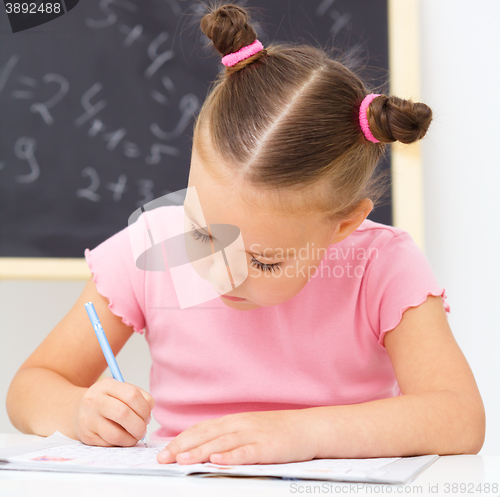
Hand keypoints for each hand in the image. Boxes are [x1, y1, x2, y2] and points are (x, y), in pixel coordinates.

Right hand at [72, 377, 154, 446]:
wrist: (77, 409)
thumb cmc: (106, 399)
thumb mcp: (120, 389)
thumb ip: (138, 396)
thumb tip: (149, 411)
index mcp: (106, 385)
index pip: (132, 395)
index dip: (145, 408)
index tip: (148, 415)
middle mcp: (94, 401)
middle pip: (123, 414)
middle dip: (139, 425)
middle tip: (143, 428)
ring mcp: (88, 419)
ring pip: (116, 434)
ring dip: (131, 438)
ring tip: (135, 435)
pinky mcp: (86, 436)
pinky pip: (109, 444)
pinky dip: (121, 443)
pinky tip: (123, 438)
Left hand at [156, 409, 319, 464]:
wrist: (307, 427)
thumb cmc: (278, 431)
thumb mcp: (249, 429)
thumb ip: (228, 436)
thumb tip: (204, 448)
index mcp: (234, 421)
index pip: (201, 429)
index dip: (181, 440)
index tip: (164, 451)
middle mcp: (240, 425)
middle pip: (206, 435)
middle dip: (182, 447)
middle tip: (163, 458)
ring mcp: (253, 435)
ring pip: (221, 443)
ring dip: (200, 451)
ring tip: (181, 460)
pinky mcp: (266, 447)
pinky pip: (245, 452)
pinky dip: (230, 456)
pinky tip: (217, 461)